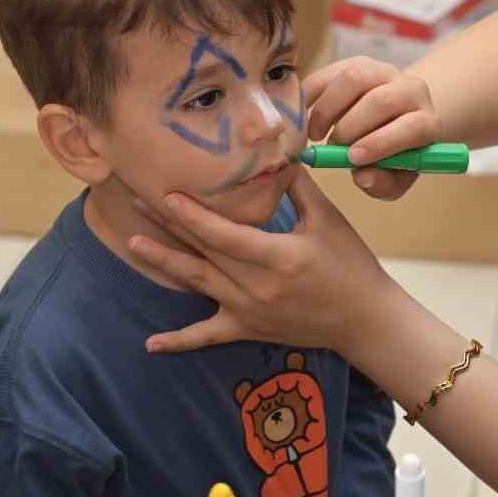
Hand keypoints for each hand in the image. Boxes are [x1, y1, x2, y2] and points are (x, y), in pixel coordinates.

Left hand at [130, 168, 402, 355]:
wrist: (365, 319)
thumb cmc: (350, 265)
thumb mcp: (328, 220)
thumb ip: (300, 187)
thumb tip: (278, 152)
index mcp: (279, 256)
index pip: (226, 233)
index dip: (194, 214)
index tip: (168, 192)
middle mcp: (258, 286)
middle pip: (204, 250)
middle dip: (168, 224)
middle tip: (136, 197)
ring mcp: (250, 311)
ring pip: (198, 283)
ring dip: (164, 262)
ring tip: (132, 242)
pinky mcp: (248, 329)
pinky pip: (209, 337)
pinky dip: (179, 341)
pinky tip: (150, 344)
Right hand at [304, 57, 440, 200]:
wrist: (396, 122)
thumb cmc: (396, 156)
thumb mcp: (395, 178)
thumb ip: (383, 183)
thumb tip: (363, 177)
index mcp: (427, 122)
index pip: (412, 127)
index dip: (381, 144)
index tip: (352, 159)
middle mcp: (411, 90)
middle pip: (380, 101)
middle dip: (349, 128)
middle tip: (332, 148)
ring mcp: (385, 71)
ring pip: (354, 78)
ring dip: (327, 109)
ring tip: (317, 133)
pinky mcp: (360, 62)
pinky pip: (330, 72)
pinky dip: (311, 94)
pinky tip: (304, 115)